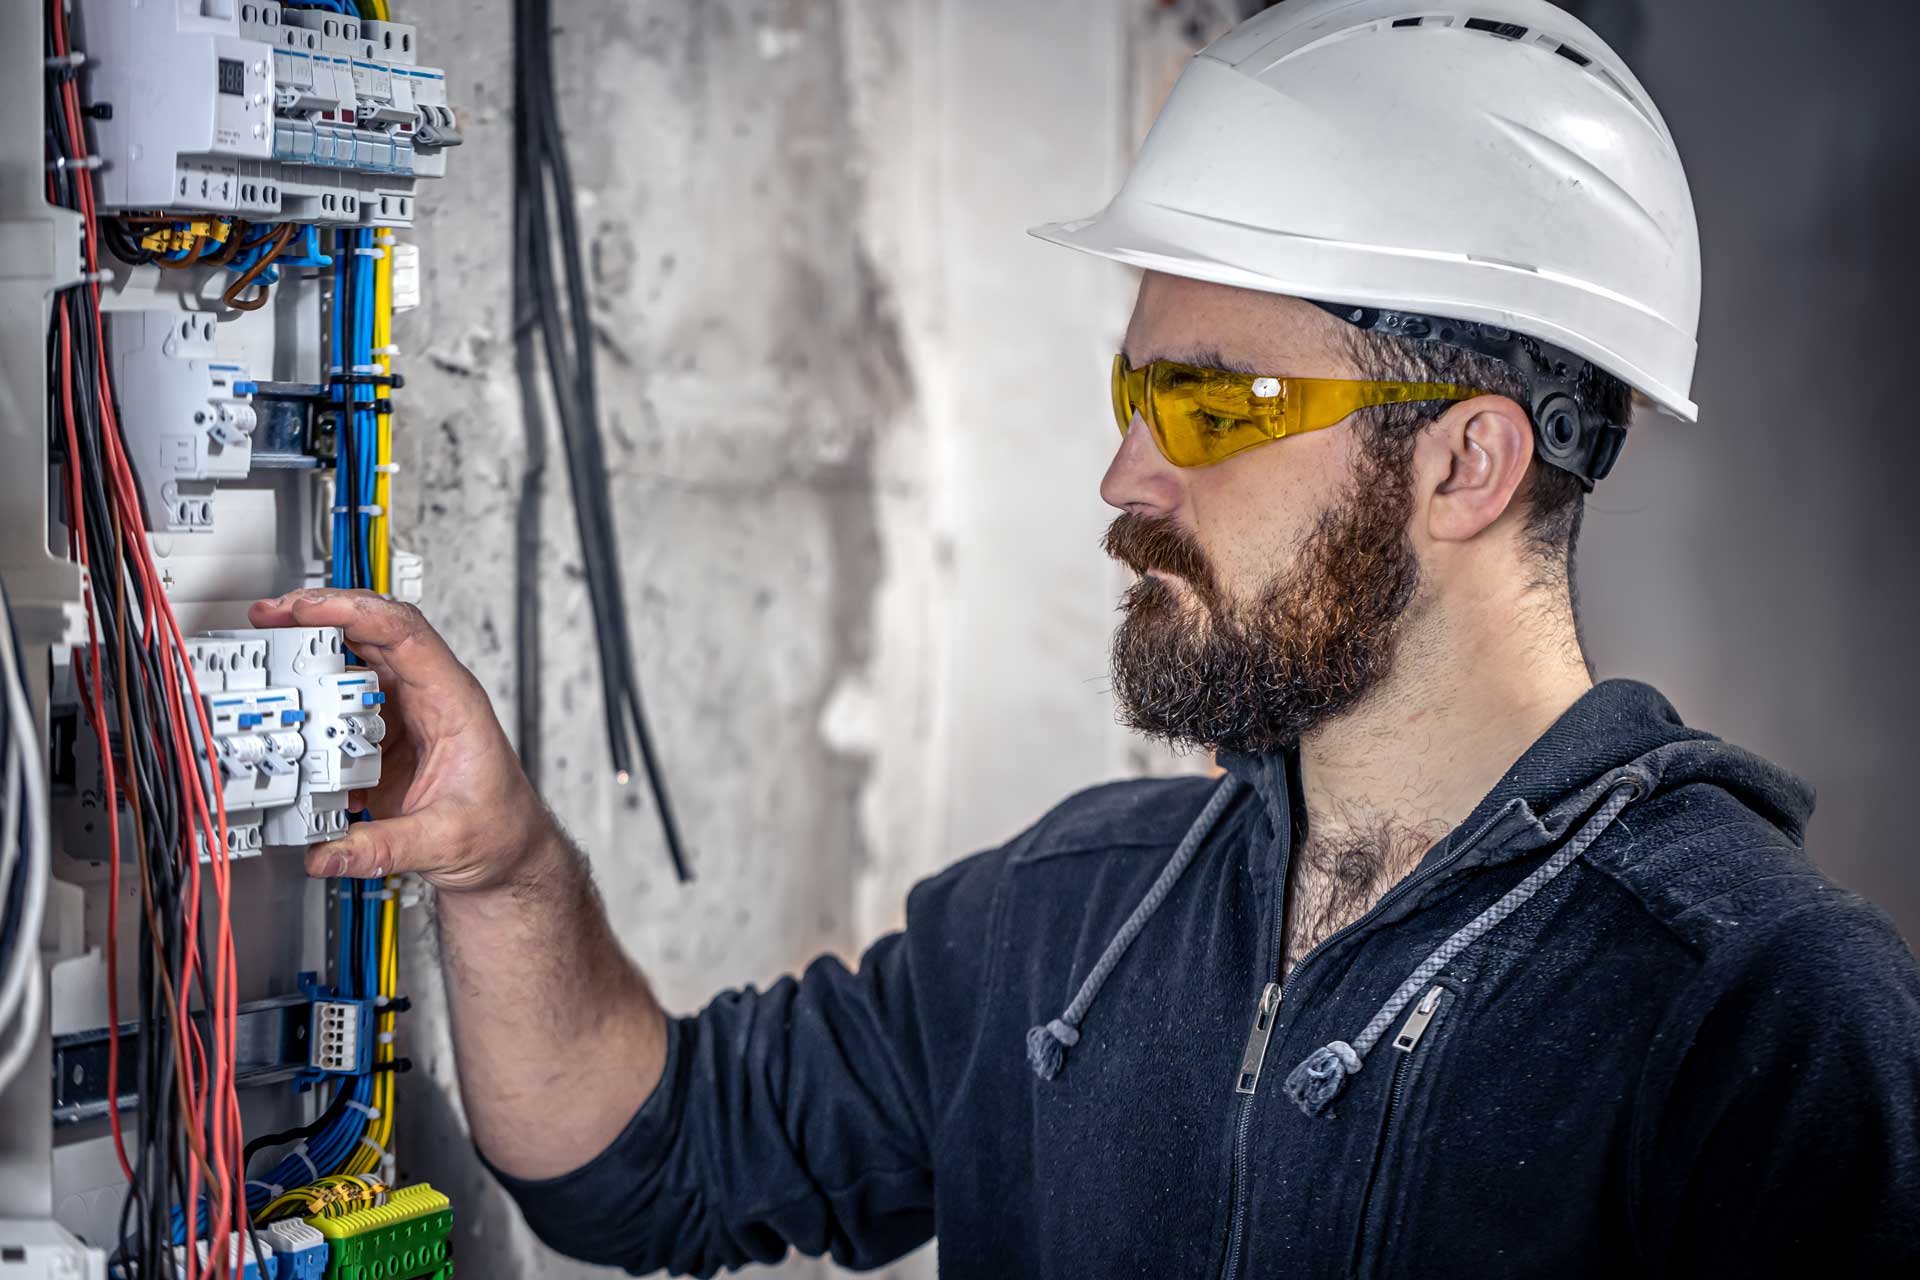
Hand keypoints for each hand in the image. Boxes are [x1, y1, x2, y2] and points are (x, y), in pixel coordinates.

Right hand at [247, 589, 555, 891]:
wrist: (509, 852)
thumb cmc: (499, 830)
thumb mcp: (443, 841)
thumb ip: (381, 848)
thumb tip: (325, 852)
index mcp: (454, 702)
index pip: (405, 634)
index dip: (355, 611)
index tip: (307, 608)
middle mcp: (429, 698)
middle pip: (373, 634)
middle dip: (320, 617)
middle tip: (270, 617)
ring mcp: (406, 715)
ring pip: (355, 668)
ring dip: (312, 661)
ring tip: (269, 656)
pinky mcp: (386, 737)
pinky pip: (345, 708)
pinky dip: (316, 708)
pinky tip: (295, 718)